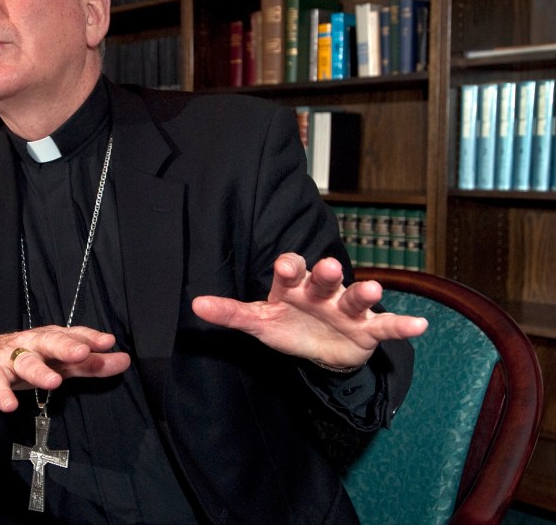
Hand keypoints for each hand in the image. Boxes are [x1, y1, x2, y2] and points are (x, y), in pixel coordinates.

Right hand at [0, 325, 130, 412]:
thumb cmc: (22, 359)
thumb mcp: (56, 362)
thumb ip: (89, 364)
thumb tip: (123, 360)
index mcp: (49, 338)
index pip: (72, 334)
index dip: (90, 337)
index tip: (108, 342)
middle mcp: (31, 343)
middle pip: (49, 341)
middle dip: (66, 346)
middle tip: (83, 352)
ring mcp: (9, 356)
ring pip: (25, 361)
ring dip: (39, 370)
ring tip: (54, 382)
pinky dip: (1, 393)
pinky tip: (10, 405)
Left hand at [191, 253, 427, 368]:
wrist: (322, 350)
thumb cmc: (288, 327)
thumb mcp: (259, 321)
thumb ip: (231, 313)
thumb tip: (196, 305)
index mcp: (293, 287)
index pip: (291, 270)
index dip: (289, 268)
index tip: (285, 267)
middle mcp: (322, 292)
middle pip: (325, 278)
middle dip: (328, 273)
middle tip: (331, 267)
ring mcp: (346, 309)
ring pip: (355, 297)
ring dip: (364, 292)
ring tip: (374, 289)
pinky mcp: (367, 330)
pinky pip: (386, 326)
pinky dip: (402, 325)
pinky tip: (419, 325)